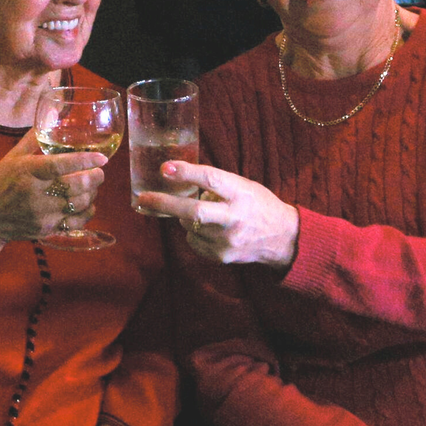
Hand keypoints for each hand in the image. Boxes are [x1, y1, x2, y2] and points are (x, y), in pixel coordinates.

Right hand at [0, 127, 107, 247]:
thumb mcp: (12, 158)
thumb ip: (34, 138)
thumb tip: (52, 114)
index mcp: (27, 172)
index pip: (60, 165)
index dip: (84, 161)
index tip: (102, 158)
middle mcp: (36, 194)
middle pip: (75, 187)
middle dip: (94, 178)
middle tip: (99, 172)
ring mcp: (42, 215)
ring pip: (79, 204)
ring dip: (92, 193)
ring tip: (92, 186)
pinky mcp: (46, 230)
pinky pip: (76, 222)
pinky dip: (87, 212)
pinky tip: (87, 204)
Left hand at [134, 161, 299, 266]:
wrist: (282, 239)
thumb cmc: (258, 205)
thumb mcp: (243, 186)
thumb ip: (215, 183)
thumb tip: (176, 176)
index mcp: (241, 193)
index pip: (211, 180)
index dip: (186, 173)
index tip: (165, 169)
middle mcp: (234, 218)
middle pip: (193, 211)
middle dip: (164, 204)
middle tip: (143, 198)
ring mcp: (228, 240)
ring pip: (188, 226)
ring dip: (184, 217)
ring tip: (198, 212)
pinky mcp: (222, 256)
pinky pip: (193, 241)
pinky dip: (193, 232)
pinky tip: (208, 229)